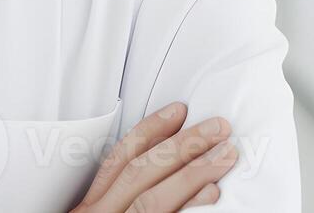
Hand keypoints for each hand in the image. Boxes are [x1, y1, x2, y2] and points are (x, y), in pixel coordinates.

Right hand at [70, 102, 236, 211]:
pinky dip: (189, 208)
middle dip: (181, 145)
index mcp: (87, 207)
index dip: (150, 131)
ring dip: (193, 172)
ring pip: (153, 197)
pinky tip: (212, 194)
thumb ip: (112, 202)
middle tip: (218, 126)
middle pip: (140, 171)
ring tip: (226, 154)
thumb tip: (151, 173)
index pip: (119, 159)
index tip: (179, 110)